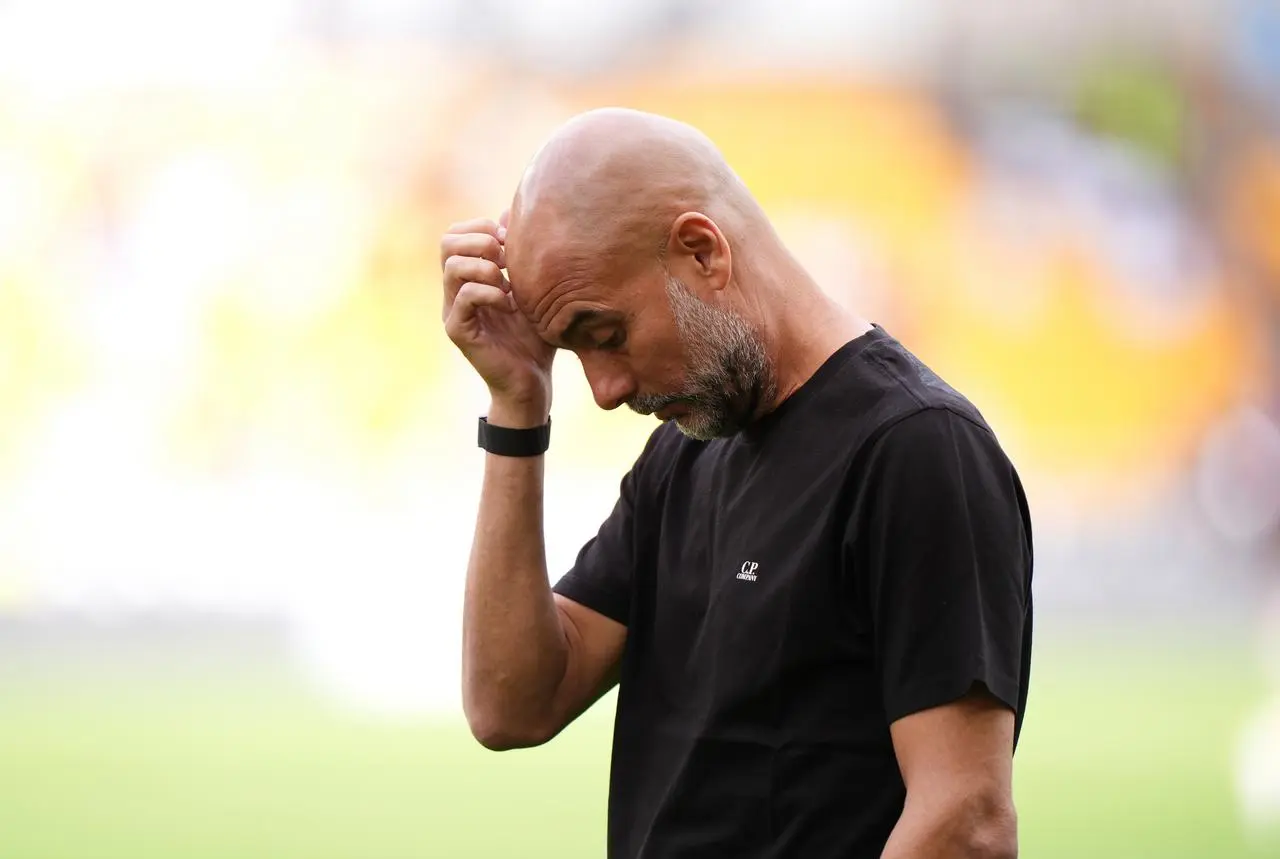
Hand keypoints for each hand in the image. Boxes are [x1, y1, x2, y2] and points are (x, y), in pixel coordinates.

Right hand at [441, 215, 554, 421]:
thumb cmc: (535, 339)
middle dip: (480, 240)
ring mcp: (453, 311)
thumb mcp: (534, 291)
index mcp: (468, 279)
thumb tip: (510, 212)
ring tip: (508, 284)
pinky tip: (510, 305)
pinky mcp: (459, 331)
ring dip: (486, 266)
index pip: (456, 235)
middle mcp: (455, 292)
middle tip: (507, 259)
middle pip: (447, 243)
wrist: (531, 383)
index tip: (511, 243)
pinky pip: (464, 297)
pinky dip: (490, 293)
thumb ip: (522, 255)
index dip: (481, 228)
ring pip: (452, 266)